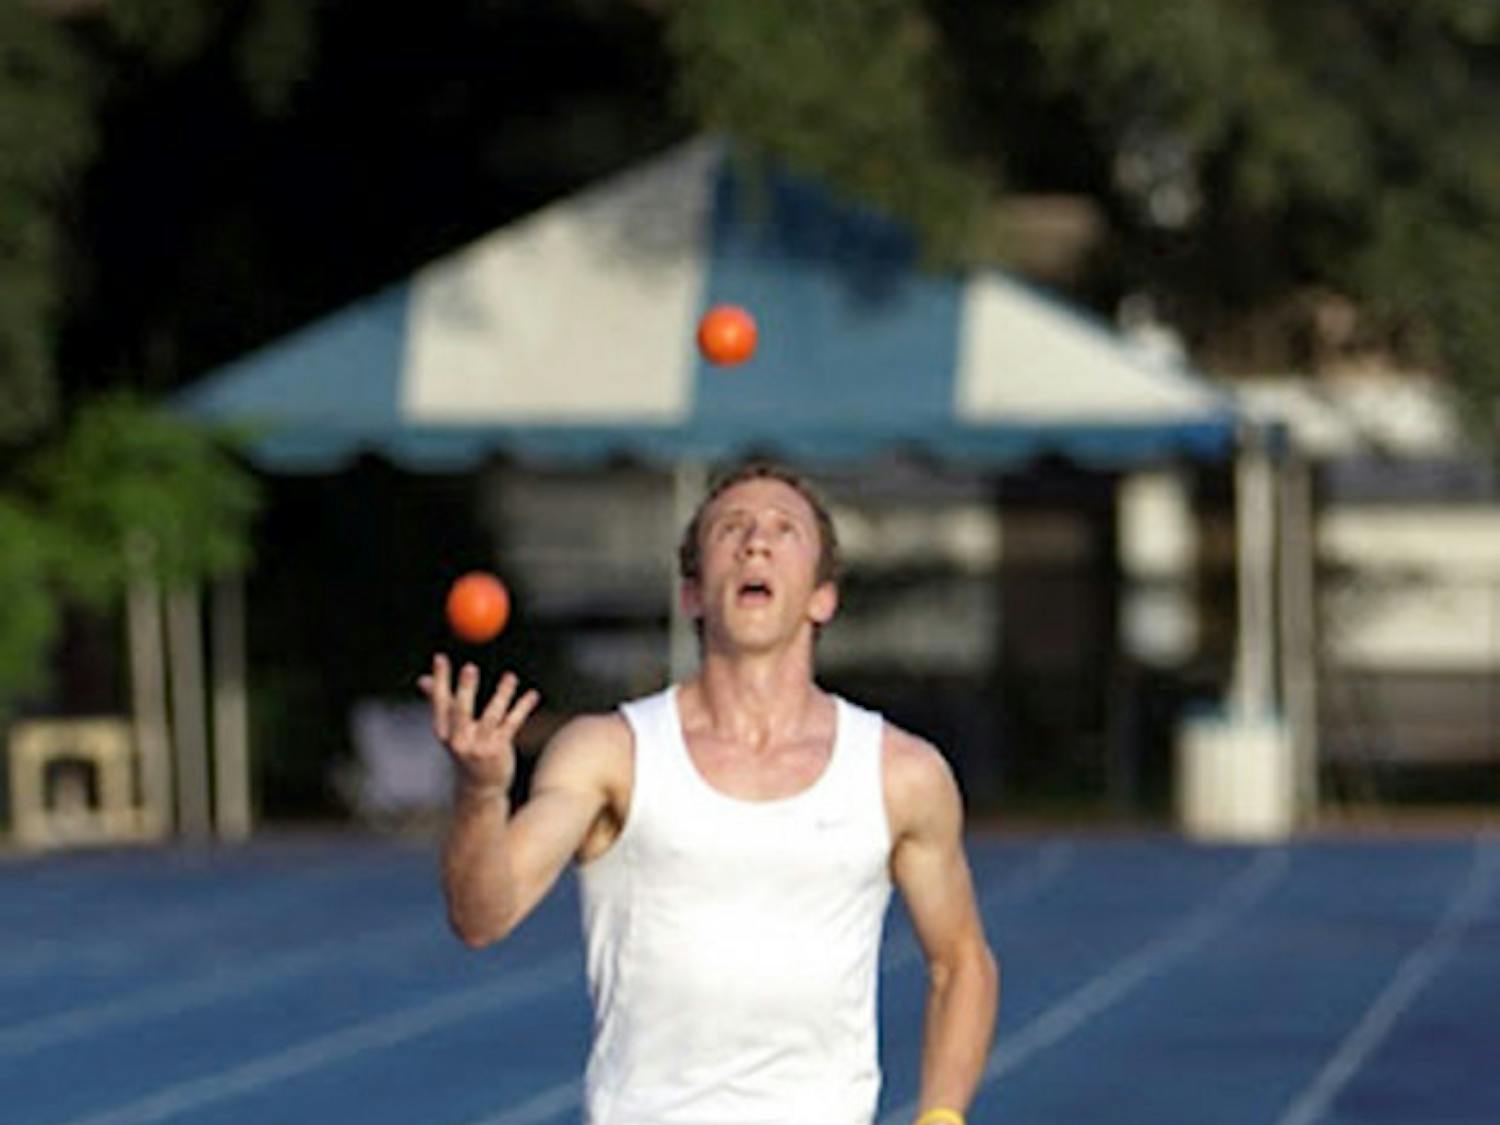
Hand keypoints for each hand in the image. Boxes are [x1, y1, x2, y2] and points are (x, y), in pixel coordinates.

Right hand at [417, 654, 540, 794]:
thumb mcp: (451, 730)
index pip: (440, 701)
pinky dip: (522, 707)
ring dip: (502, 694)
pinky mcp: (499, 750)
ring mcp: (479, 747)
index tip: (440, 657)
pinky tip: (532, 695)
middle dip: (465, 689)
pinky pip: (512, 723)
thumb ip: (440, 703)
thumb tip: (422, 680)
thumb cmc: (465, 750)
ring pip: (492, 716)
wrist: (480, 787)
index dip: (440, 679)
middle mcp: (459, 740)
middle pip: (461, 710)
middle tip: (469, 667)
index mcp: (445, 732)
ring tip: (511, 677)